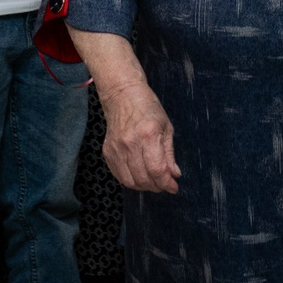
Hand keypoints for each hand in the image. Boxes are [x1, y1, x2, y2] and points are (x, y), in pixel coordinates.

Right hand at [100, 79, 179, 193]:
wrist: (123, 96)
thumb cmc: (148, 108)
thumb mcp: (166, 128)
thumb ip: (169, 154)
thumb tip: (174, 175)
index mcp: (148, 135)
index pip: (157, 170)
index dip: (167, 183)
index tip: (174, 187)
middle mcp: (130, 143)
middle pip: (143, 179)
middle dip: (157, 186)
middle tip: (164, 184)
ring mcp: (116, 149)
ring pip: (130, 181)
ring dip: (144, 186)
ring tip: (153, 181)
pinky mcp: (107, 152)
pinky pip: (119, 175)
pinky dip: (131, 180)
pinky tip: (140, 175)